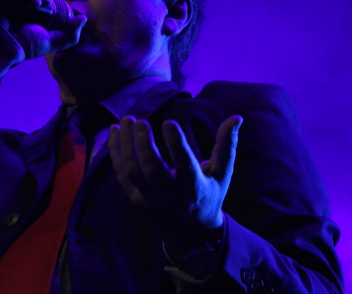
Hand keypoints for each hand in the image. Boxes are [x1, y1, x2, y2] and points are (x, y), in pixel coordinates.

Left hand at [108, 115, 242, 253]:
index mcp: (194, 187)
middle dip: (144, 145)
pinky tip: (114, 131)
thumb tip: (237, 117)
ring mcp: (149, 198)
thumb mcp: (222, 174)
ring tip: (126, 120)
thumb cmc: (209, 195)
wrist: (190, 233)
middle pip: (152, 170)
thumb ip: (227, 145)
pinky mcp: (135, 198)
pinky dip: (115, 152)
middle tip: (139, 121)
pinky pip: (121, 174)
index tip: (169, 121)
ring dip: (126, 145)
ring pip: (132, 171)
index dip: (176, 144)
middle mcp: (170, 195)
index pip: (184, 165)